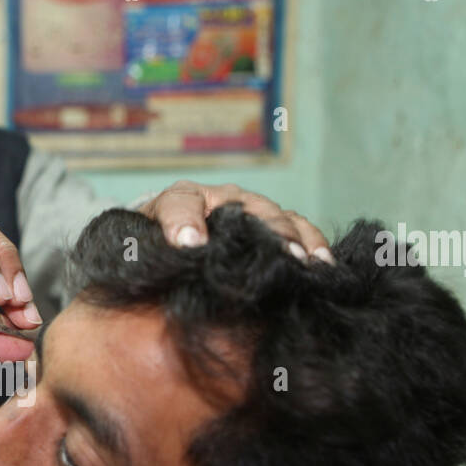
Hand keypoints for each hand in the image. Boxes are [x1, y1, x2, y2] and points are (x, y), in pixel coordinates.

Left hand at [137, 181, 333, 262]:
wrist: (173, 244)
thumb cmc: (156, 251)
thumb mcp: (143, 253)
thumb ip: (148, 258)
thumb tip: (167, 266)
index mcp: (180, 201)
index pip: (179, 203)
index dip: (184, 222)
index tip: (189, 244)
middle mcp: (221, 200)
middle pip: (247, 209)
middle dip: (261, 232)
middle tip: (274, 255)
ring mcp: (252, 210)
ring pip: (279, 217)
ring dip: (293, 239)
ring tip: (304, 262)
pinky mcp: (273, 226)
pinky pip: (299, 229)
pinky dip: (313, 245)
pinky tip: (322, 266)